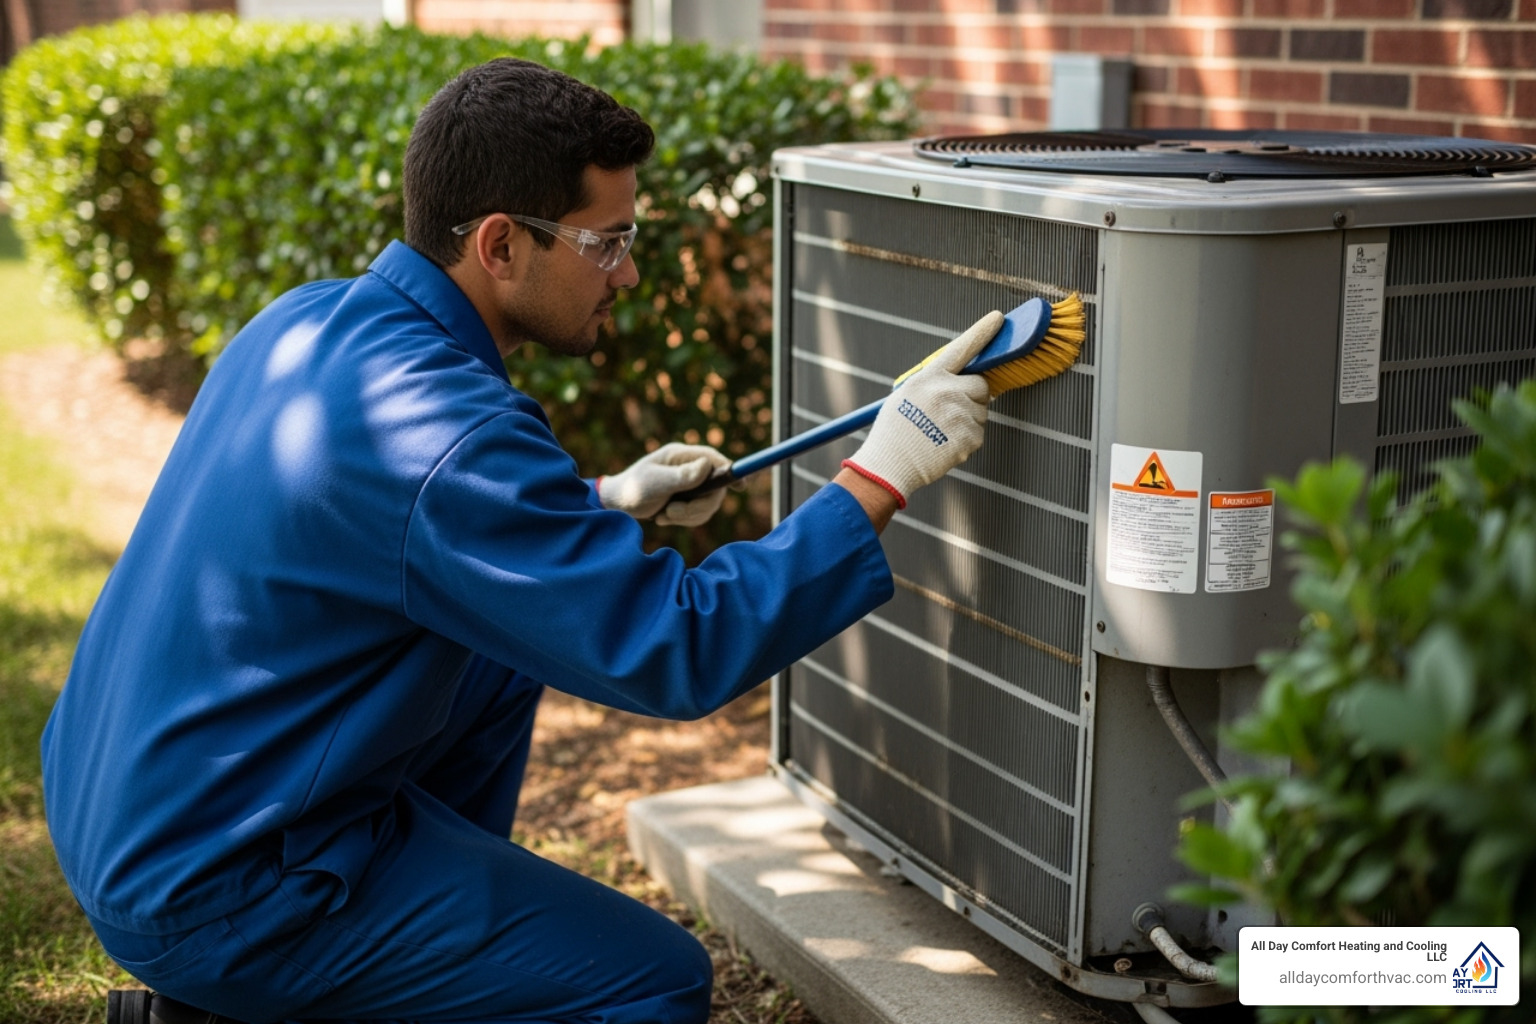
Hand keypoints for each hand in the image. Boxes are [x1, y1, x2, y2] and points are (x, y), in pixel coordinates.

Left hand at [598, 443, 731, 526]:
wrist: (616, 506)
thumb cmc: (632, 488)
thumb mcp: (656, 483)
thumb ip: (682, 477)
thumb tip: (707, 466)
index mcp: (682, 456)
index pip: (715, 460)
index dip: (731, 471)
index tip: (743, 485)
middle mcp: (690, 468)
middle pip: (716, 489)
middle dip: (697, 507)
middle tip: (673, 513)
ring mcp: (690, 484)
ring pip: (709, 505)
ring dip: (687, 516)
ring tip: (664, 515)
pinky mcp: (687, 500)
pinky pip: (699, 514)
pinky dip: (683, 520)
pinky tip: (663, 517)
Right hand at [841, 311, 1001, 507]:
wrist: (890, 465)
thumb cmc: (894, 431)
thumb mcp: (906, 396)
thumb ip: (934, 385)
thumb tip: (965, 382)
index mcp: (929, 378)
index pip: (961, 348)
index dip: (981, 332)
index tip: (997, 319)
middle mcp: (947, 391)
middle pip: (980, 385)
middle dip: (973, 395)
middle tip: (952, 410)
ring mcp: (961, 414)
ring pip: (980, 411)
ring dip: (967, 420)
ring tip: (940, 432)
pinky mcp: (970, 437)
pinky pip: (978, 433)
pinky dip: (965, 440)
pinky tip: (944, 445)